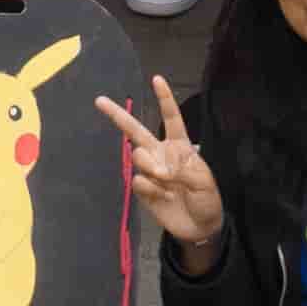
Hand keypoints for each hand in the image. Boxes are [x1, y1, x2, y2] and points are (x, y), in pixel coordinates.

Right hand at [97, 78, 223, 254]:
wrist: (199, 227)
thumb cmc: (207, 199)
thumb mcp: (204, 182)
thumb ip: (183, 170)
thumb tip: (160, 169)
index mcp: (180, 146)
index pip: (172, 118)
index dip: (165, 99)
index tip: (156, 79)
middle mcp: (161, 154)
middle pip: (136, 130)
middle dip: (118, 115)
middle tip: (99, 100)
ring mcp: (150, 171)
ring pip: (138, 157)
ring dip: (151, 167)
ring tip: (167, 183)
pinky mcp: (143, 189)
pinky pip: (138, 180)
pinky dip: (152, 190)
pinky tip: (164, 198)